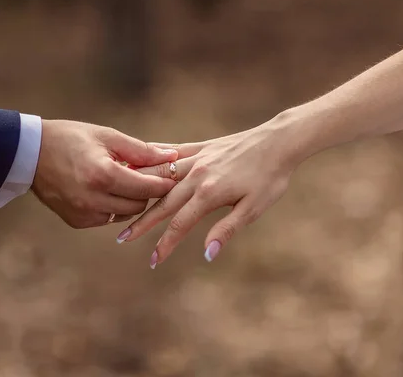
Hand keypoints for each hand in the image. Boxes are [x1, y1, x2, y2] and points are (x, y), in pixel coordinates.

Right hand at [32, 120, 177, 227]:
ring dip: (130, 199)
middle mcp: (93, 199)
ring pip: (125, 214)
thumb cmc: (70, 138)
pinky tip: (105, 189)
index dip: (165, 182)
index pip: (147, 187)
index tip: (175, 175)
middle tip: (146, 174)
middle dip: (147, 190)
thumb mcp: (107, 136)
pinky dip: (113, 206)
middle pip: (139, 204)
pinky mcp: (77, 222)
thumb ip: (141, 150)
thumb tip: (172, 156)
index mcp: (102, 175)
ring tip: (123, 179)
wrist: (29, 154)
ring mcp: (84, 214)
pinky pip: (108, 218)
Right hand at [115, 122, 299, 267]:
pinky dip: (155, 163)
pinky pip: (172, 154)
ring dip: (142, 193)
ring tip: (124, 204)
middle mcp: (196, 175)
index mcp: (208, 193)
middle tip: (123, 239)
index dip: (165, 244)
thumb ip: (227, 230)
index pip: (179, 224)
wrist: (280, 140)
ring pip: (161, 178)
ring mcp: (197, 158)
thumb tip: (207, 255)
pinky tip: (141, 165)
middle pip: (162, 203)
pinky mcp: (202, 147)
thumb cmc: (271, 178)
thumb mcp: (253, 208)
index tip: (153, 261)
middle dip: (142, 223)